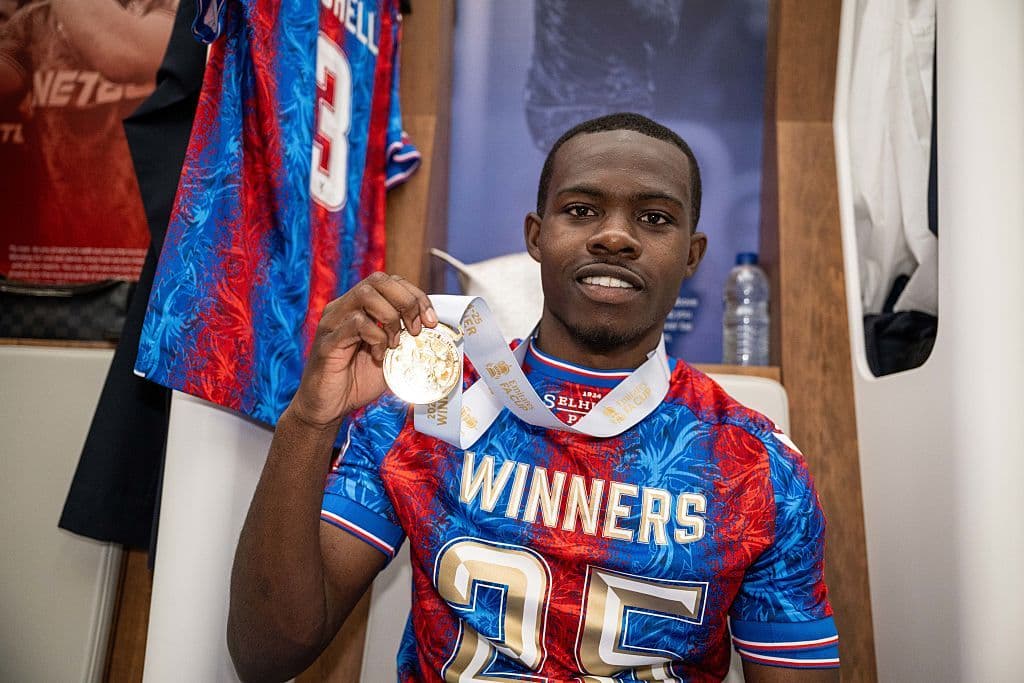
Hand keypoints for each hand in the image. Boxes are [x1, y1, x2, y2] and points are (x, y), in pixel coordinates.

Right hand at [287, 272, 436, 428]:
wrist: (329, 408)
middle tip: (417, 329)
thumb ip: (405, 339)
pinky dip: (376, 337)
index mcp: (358, 308)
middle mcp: (343, 309)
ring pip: (365, 295)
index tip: (431, 320)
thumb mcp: (390, 356)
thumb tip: (434, 329)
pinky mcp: (328, 342)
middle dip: (407, 301)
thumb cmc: (358, 381)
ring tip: (395, 343)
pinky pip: (355, 324)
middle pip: (378, 280)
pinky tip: (379, 356)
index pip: (390, 282)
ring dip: (391, 318)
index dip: (415, 295)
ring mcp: (333, 323)